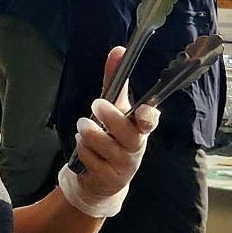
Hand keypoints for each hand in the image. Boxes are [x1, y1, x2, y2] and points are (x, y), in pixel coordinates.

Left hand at [60, 47, 160, 219]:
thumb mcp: (113, 110)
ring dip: (87, 132)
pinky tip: (83, 148)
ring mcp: (123, 166)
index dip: (149, 115)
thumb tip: (118, 50)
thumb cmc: (109, 139)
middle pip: (126, 132)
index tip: (143, 109)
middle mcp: (136, 147)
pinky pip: (89, 158)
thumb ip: (115, 81)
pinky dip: (81, 149)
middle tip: (95, 105)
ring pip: (102, 143)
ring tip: (84, 127)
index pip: (150, 121)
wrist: (99, 182)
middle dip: (108, 116)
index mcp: (140, 129)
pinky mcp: (108, 179)